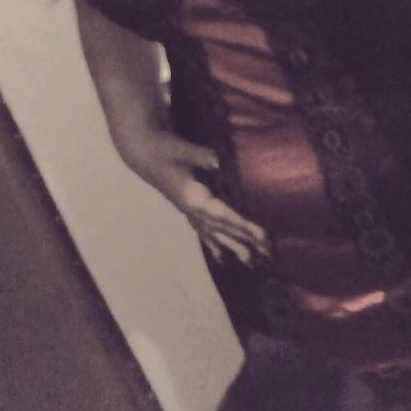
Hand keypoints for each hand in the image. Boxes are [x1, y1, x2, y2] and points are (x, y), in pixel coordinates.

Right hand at [126, 128, 269, 265]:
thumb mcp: (180, 149)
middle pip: (222, 229)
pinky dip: (213, 245)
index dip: (243, 226)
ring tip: (250, 262)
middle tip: (267, 252)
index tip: (262, 236)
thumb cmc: (163, 148)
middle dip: (245, 241)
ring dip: (233, 247)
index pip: (223, 215)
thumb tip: (216, 160)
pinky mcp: (187, 208)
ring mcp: (189, 212)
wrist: (143, 152)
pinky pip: (203, 231)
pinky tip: (221, 257)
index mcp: (193, 198)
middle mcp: (192, 210)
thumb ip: (199, 155)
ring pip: (214, 234)